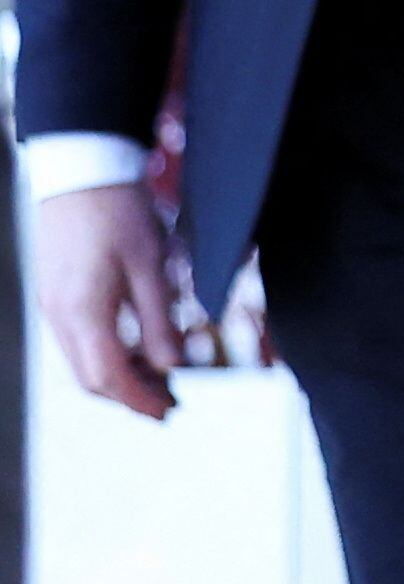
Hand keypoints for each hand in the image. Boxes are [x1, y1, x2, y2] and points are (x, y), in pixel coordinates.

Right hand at [37, 184, 185, 419]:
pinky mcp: (55, 292)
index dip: (139, 400)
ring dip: (117, 376)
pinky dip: (106, 353)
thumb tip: (171, 366)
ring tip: (160, 378)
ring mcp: (51, 304)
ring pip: (81, 360)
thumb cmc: (119, 211)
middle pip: (90, 377)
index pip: (108, 377)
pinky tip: (136, 347)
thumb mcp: (152, 265)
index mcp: (82, 311)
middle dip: (129, 396)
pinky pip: (76, 339)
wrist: (82, 171)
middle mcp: (58, 314)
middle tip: (169, 402)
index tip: (168, 412)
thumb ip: (159, 319)